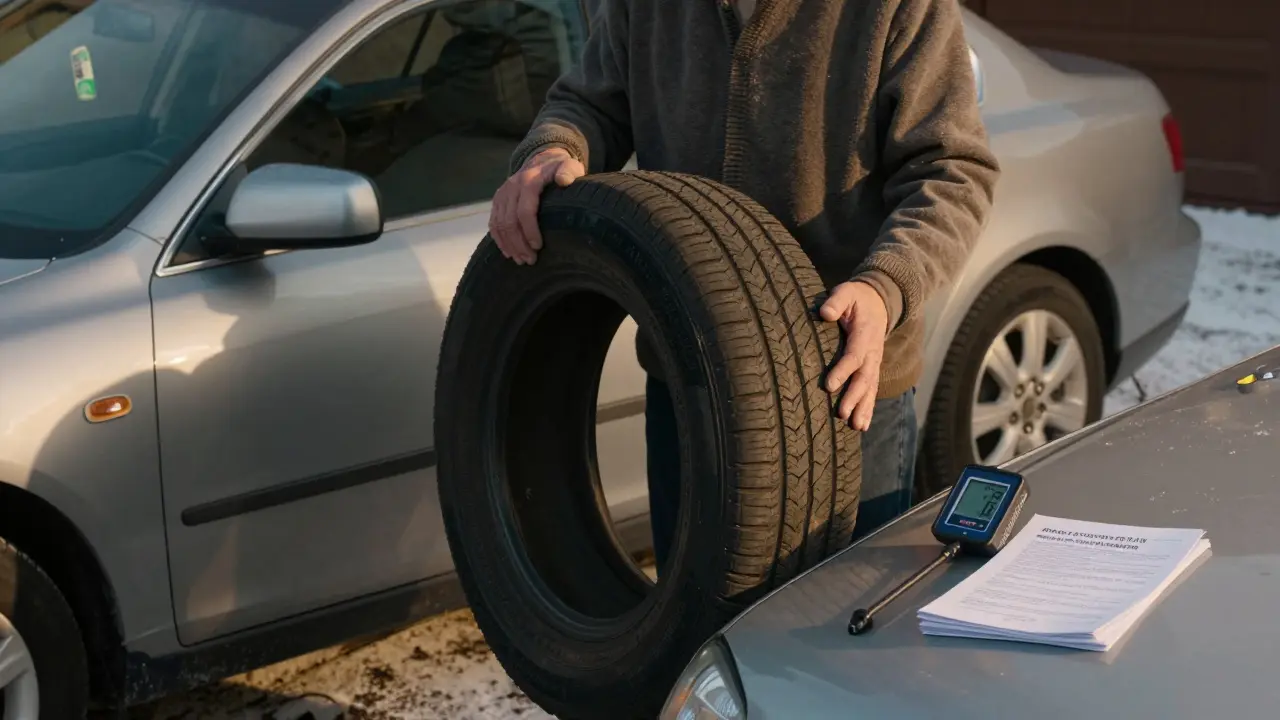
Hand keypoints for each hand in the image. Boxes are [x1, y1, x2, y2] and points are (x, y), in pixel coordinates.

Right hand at [489, 147, 584, 264]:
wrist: (542, 159)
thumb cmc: (559, 168)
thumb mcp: (569, 165)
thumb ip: (569, 171)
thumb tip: (564, 181)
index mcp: (529, 181)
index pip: (525, 210)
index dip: (530, 231)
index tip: (539, 247)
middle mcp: (512, 187)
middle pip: (510, 221)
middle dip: (519, 244)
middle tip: (530, 260)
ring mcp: (503, 194)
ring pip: (499, 224)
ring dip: (509, 245)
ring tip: (521, 260)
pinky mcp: (498, 200)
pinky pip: (493, 222)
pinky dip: (499, 239)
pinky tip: (508, 252)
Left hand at [820, 281, 888, 430]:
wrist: (879, 302)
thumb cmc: (856, 298)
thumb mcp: (846, 292)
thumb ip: (836, 301)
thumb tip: (825, 313)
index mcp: (864, 334)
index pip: (853, 356)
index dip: (842, 371)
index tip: (829, 386)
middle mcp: (872, 352)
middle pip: (864, 378)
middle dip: (854, 397)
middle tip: (841, 414)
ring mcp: (874, 362)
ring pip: (870, 388)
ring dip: (863, 408)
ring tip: (856, 427)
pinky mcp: (872, 368)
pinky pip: (871, 390)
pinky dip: (868, 408)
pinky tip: (861, 425)